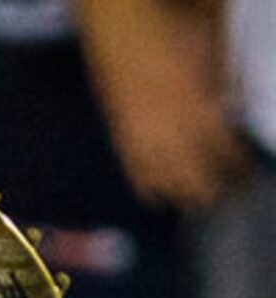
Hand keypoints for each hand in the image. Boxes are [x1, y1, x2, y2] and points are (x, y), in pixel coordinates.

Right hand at [83, 1, 246, 209]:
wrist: (120, 23)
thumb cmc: (171, 27)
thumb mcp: (213, 46)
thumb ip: (229, 78)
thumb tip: (242, 105)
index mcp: (194, 104)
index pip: (222, 150)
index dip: (238, 166)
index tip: (250, 175)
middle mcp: (166, 126)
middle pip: (192, 176)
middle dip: (211, 190)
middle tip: (230, 197)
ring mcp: (140, 133)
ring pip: (162, 180)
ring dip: (181, 193)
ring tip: (198, 201)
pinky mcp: (120, 134)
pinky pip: (133, 170)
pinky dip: (148, 186)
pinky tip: (159, 195)